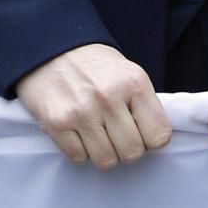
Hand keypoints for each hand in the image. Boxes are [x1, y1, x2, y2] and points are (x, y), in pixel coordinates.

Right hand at [14, 43, 169, 167]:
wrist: (48, 46)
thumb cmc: (92, 64)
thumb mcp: (127, 73)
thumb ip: (143, 104)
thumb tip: (154, 141)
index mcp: (133, 83)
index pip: (159, 136)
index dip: (150, 139)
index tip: (140, 131)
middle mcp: (109, 97)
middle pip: (132, 153)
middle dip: (125, 148)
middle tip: (115, 132)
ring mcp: (81, 111)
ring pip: (106, 161)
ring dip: (102, 151)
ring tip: (96, 132)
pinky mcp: (57, 122)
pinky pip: (78, 157)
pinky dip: (79, 150)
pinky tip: (77, 130)